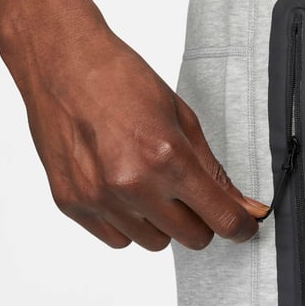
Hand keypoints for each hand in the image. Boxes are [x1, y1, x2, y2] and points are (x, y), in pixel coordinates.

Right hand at [0, 5, 269, 250]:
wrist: (60, 62)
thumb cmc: (122, 81)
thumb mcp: (183, 119)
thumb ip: (214, 172)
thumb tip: (244, 208)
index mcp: (167, 158)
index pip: (222, 219)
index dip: (240, 226)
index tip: (243, 225)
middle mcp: (132, 185)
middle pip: (193, 238)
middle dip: (200, 220)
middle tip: (189, 193)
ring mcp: (99, 198)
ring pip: (155, 243)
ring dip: (161, 222)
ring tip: (147, 182)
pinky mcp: (72, 204)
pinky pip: (118, 239)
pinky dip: (127, 222)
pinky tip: (120, 188)